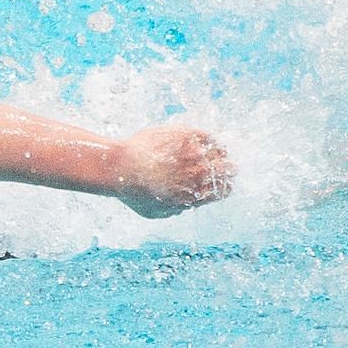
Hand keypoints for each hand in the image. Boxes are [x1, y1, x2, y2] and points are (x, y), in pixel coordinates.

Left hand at [112, 125, 233, 217]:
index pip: (225, 190)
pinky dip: (207, 138)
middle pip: (228, 169)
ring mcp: (192, 153)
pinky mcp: (184, 135)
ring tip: (210, 151)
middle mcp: (198, 174)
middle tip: (223, 164)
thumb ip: (174, 210)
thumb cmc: (133, 193)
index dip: (225, 186)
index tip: (220, 182)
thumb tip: (184, 205)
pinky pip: (206, 135)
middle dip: (228, 168)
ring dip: (218, 151)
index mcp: (196, 194)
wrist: (119, 168)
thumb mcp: (155, 212)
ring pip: (219, 150)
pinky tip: (199, 140)